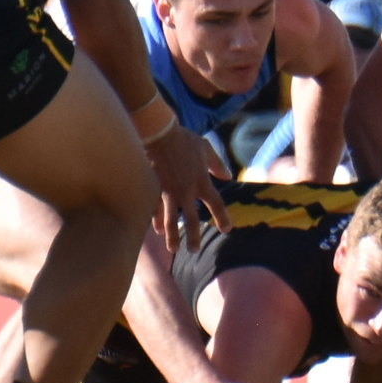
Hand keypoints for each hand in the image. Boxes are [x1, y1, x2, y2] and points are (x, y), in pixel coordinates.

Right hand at [143, 124, 231, 250]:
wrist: (159, 132)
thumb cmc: (183, 138)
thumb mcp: (205, 148)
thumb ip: (216, 164)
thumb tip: (227, 176)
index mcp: (202, 181)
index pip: (216, 204)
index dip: (222, 218)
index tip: (226, 229)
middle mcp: (187, 191)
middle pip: (192, 220)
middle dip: (193, 237)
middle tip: (194, 250)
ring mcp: (169, 192)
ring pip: (171, 221)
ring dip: (172, 237)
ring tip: (173, 249)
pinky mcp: (154, 189)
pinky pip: (155, 209)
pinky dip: (156, 220)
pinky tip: (157, 230)